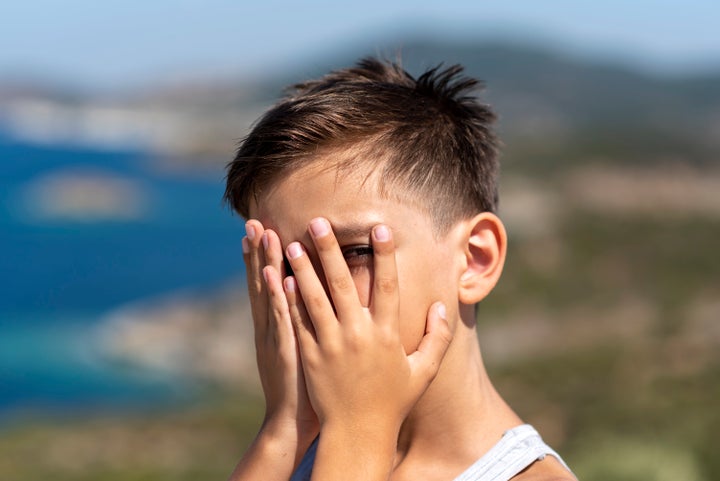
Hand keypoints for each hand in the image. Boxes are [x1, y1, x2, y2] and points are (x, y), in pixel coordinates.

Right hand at [242, 220, 317, 459]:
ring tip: (262, 233)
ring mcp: (276, 336)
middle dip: (258, 251)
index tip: (263, 229)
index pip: (268, 285)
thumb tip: (314, 302)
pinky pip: (283, 318)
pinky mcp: (287, 349)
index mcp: (276, 325)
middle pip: (262, 282)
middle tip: (254, 221)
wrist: (295, 422)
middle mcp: (271, 326)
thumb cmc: (307, 386)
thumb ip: (303, 324)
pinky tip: (277, 275)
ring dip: (266, 262)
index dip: (263, 257)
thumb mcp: (301, 349)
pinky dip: (278, 297)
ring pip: (270, 293)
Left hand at [282, 218, 451, 479]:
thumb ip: (437, 338)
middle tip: (318, 222)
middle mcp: (358, 334)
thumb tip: (441, 306)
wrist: (357, 433)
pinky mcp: (311, 355)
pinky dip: (289, 299)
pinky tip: (281, 279)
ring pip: (314, 297)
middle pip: (342, 282)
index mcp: (387, 334)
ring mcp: (331, 344)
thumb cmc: (393, 402)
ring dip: (303, 268)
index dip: (384, 255)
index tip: (380, 228)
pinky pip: (299, 321)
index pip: (388, 286)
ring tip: (292, 242)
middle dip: (330, 249)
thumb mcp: (423, 371)